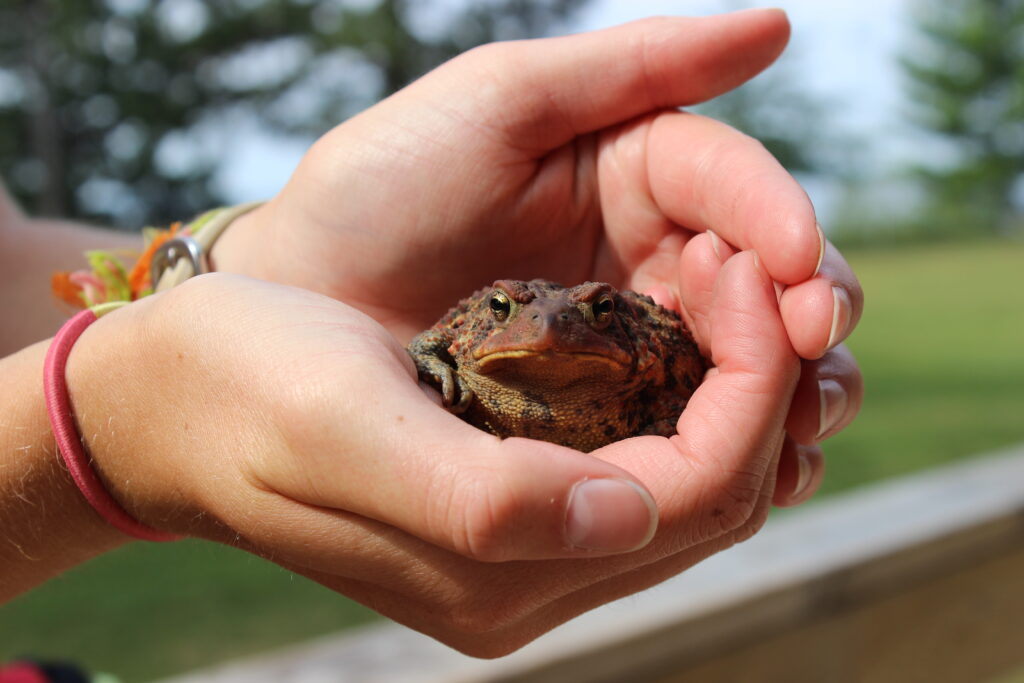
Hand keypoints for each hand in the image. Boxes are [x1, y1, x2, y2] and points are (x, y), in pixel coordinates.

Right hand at [62, 251, 794, 654]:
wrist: (170, 401)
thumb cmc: (244, 388)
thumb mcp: (342, 427)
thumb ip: (479, 498)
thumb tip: (629, 517)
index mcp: (490, 574)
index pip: (691, 497)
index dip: (749, 391)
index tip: (749, 273)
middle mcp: (520, 585)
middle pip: (707, 503)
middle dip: (754, 387)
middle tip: (746, 269)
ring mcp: (516, 558)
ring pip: (683, 490)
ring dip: (723, 391)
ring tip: (714, 288)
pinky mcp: (503, 516)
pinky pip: (634, 469)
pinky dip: (672, 400)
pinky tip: (661, 328)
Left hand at [214, 9, 862, 502]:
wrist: (292, 303)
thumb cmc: (376, 191)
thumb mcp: (496, 105)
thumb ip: (632, 67)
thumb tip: (777, 25)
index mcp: (635, 173)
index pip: (737, 191)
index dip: (781, 227)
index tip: (796, 272)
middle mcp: (646, 257)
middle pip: (765, 286)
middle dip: (804, 321)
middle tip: (812, 358)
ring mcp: (630, 343)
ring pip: (744, 368)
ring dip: (786, 397)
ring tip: (796, 431)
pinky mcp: (603, 416)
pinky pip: (684, 435)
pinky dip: (729, 456)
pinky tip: (748, 477)